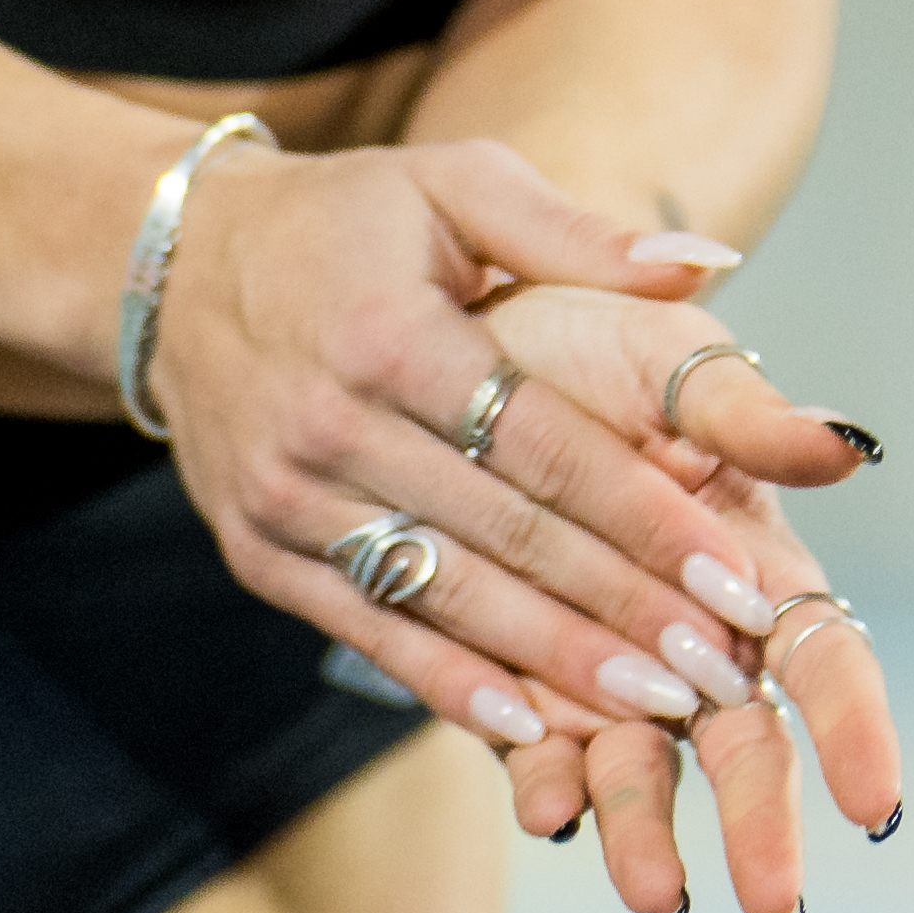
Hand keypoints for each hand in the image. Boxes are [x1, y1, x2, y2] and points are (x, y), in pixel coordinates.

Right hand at [146, 136, 787, 751]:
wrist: (178, 267)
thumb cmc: (345, 221)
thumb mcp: (454, 183)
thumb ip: (576, 234)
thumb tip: (709, 266)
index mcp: (390, 329)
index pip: (543, 444)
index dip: (644, 516)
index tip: (735, 576)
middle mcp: (331, 421)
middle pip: (506, 535)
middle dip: (624, 611)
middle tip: (722, 672)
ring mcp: (286, 497)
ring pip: (444, 596)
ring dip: (556, 665)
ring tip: (659, 710)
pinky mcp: (256, 552)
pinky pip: (367, 629)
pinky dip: (448, 683)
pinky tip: (528, 728)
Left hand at [474, 287, 901, 912]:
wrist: (444, 333)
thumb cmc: (583, 336)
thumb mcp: (667, 355)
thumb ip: (748, 414)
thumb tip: (850, 445)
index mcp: (750, 558)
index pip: (823, 657)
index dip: (853, 727)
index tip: (873, 803)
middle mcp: (689, 632)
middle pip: (743, 743)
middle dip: (762, 822)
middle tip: (771, 902)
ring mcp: (604, 665)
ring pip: (641, 767)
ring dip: (649, 830)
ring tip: (653, 894)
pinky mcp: (514, 677)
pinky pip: (534, 746)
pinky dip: (544, 780)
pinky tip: (544, 805)